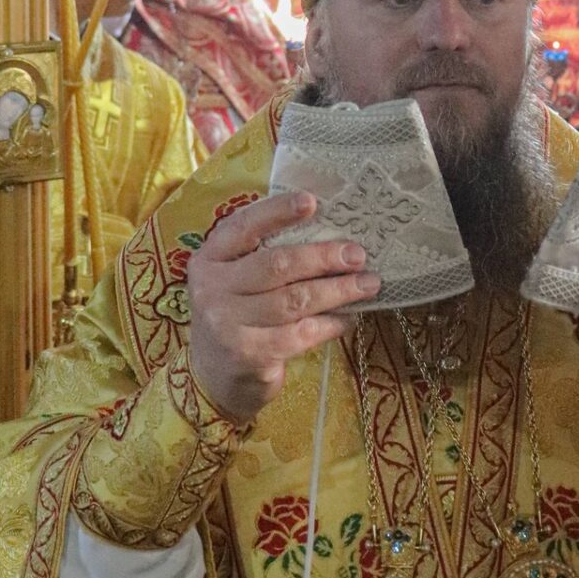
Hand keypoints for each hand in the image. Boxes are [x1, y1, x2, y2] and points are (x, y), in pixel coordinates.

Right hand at [187, 192, 377, 421]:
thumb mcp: (236, 279)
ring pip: (294, 300)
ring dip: (338, 290)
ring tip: (368, 283)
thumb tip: (329, 229)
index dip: (277, 212)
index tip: (313, 202)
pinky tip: (349, 317)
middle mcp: (213, 289)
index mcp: (210, 259)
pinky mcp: (249, 354)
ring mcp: (228, 324)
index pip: (243, 227)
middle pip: (276, 265)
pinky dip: (331, 323)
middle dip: (323, 257)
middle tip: (358, 254)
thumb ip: (264, 253)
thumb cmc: (237, 314)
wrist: (215, 375)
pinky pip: (301, 333)